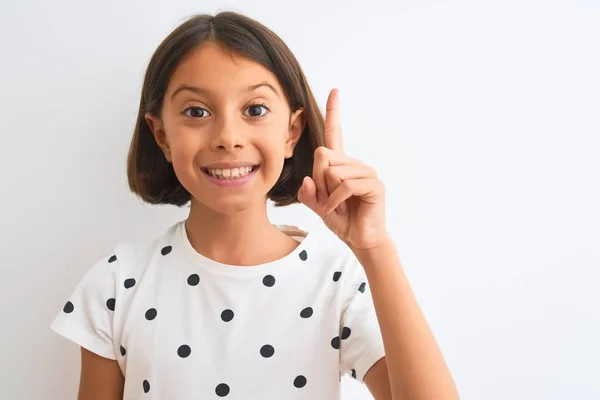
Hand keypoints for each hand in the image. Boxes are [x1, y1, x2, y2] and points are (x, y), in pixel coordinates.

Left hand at [297, 88, 389, 250]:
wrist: (360, 239)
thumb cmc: (342, 220)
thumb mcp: (317, 206)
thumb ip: (308, 193)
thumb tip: (307, 180)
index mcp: (341, 164)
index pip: (336, 133)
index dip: (334, 112)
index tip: (335, 91)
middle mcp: (354, 164)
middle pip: (323, 156)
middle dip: (318, 182)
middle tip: (329, 200)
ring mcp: (366, 172)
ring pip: (332, 171)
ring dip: (327, 194)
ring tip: (337, 206)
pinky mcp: (373, 183)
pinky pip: (344, 184)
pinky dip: (335, 200)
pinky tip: (340, 210)